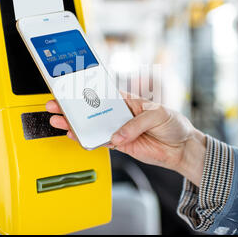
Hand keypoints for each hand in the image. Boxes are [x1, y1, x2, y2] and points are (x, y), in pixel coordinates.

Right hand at [45, 93, 206, 185]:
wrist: (181, 148)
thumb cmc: (173, 124)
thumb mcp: (158, 115)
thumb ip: (136, 124)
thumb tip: (117, 135)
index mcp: (127, 100)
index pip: (102, 93)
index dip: (86, 90)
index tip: (70, 87)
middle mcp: (119, 113)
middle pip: (92, 109)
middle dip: (73, 107)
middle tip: (56, 105)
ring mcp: (118, 129)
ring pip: (92, 126)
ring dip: (75, 124)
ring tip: (59, 121)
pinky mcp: (120, 144)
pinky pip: (100, 142)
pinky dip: (87, 140)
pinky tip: (75, 136)